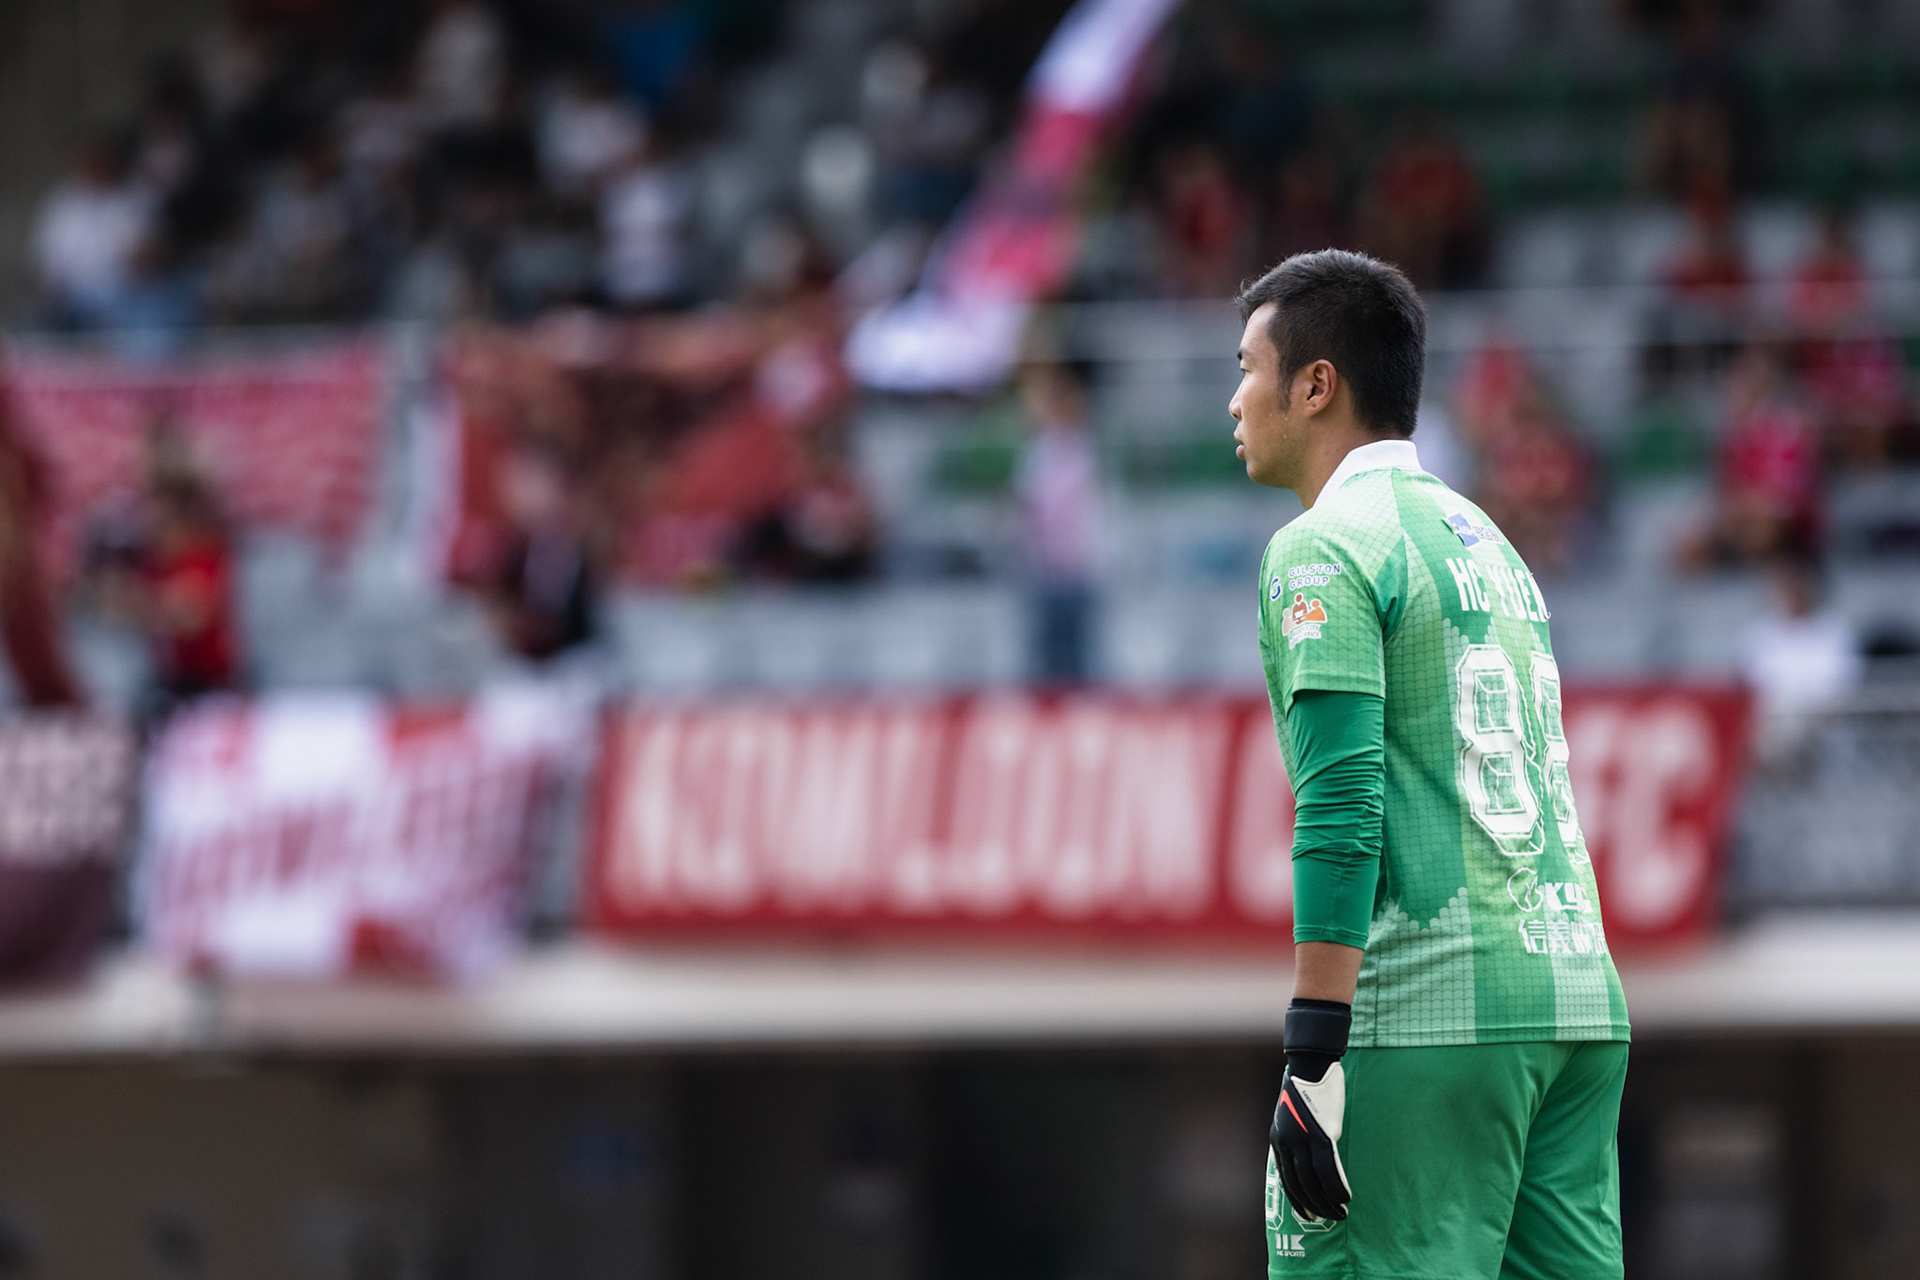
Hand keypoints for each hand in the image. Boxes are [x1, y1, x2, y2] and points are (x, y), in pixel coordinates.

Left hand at [1270, 1060, 1351, 1222]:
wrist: (1310, 1066)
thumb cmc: (1306, 1090)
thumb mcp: (1293, 1118)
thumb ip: (1297, 1139)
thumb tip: (1307, 1160)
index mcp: (1278, 1140)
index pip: (1286, 1179)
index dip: (1298, 1200)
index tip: (1309, 1214)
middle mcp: (1287, 1142)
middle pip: (1300, 1184)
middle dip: (1314, 1205)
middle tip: (1329, 1219)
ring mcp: (1303, 1139)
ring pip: (1314, 1181)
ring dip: (1328, 1201)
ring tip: (1341, 1213)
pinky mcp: (1321, 1134)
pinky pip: (1329, 1168)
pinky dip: (1337, 1186)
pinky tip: (1346, 1197)